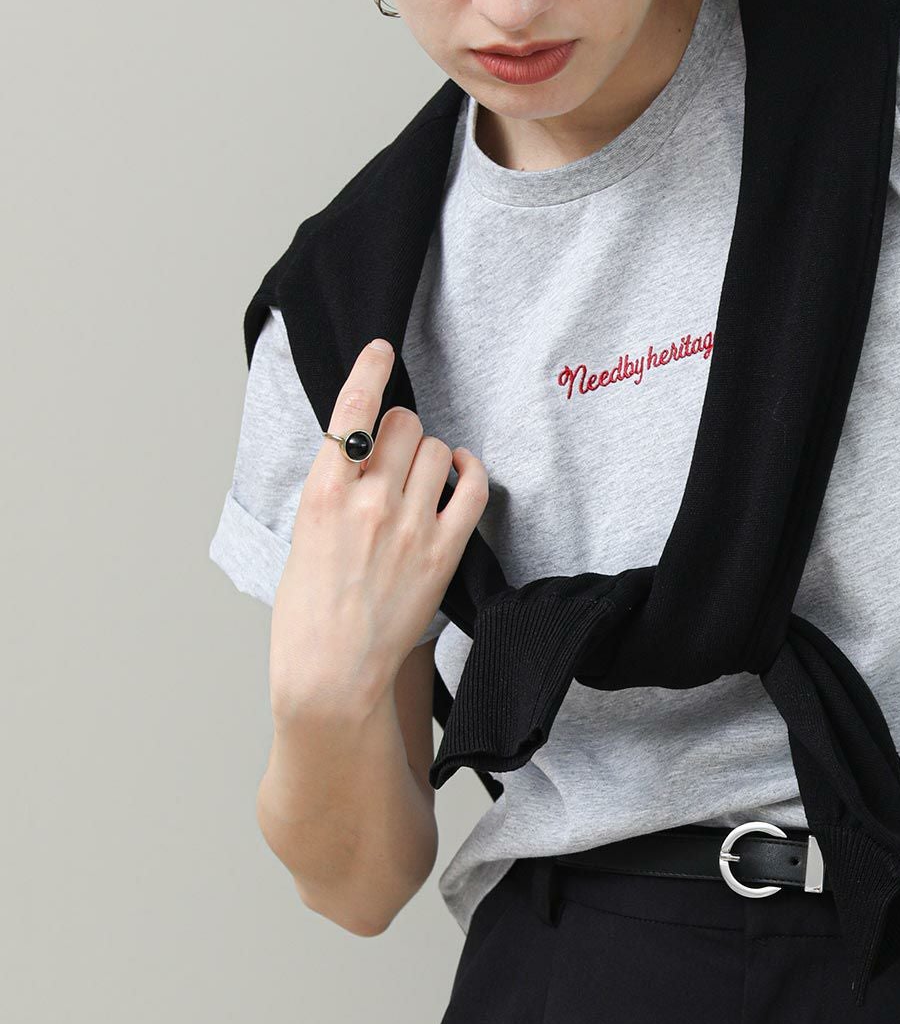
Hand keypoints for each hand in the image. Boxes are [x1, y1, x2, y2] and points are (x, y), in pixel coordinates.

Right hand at [269, 339, 489, 720]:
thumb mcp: (303, 536)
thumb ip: (333, 492)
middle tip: (397, 450)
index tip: (381, 350)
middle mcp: (368, 501)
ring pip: (438, 450)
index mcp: (322, 493)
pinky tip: (463, 472)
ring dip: (432, 454)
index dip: (370, 373)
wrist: (331, 673)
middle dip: (403, 429)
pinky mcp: (443, 551)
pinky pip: (472, 487)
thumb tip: (361, 460)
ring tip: (421, 478)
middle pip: (405, 425)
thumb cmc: (308, 614)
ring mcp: (409, 525)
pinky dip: (471, 471)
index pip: (351, 412)